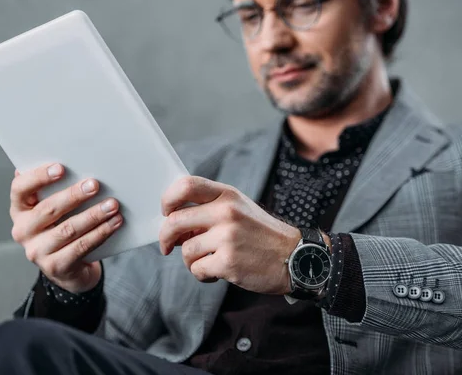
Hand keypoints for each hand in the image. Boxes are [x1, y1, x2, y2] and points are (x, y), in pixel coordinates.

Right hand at [10, 163, 122, 293]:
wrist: (68, 268)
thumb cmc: (61, 226)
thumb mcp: (55, 208)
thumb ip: (56, 189)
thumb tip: (77, 161)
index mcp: (19, 209)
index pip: (20, 189)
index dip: (39, 177)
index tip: (61, 167)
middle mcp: (23, 230)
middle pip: (48, 209)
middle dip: (74, 195)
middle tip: (95, 184)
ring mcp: (37, 251)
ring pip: (68, 229)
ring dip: (93, 215)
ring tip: (112, 205)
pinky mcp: (55, 267)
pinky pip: (81, 247)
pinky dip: (100, 233)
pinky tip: (114, 223)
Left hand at [159, 176, 300, 294]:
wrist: (296, 258)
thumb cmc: (261, 234)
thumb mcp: (240, 208)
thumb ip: (209, 208)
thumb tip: (173, 220)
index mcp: (227, 195)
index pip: (185, 185)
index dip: (168, 199)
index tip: (166, 213)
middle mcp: (226, 212)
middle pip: (175, 221)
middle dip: (165, 237)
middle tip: (167, 246)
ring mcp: (227, 237)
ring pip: (185, 250)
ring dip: (190, 260)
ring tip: (208, 261)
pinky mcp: (228, 262)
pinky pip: (197, 269)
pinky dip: (202, 275)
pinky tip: (216, 273)